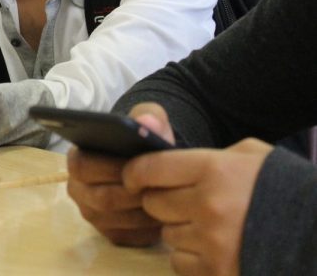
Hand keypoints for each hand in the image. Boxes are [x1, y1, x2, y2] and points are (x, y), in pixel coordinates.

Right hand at [66, 103, 175, 246]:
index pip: (82, 166)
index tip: (136, 165)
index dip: (109, 168)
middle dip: (131, 193)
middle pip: (100, 198)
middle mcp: (77, 188)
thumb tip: (146, 122)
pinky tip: (162, 216)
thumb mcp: (148, 122)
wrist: (151, 167)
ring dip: (141, 211)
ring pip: (114, 219)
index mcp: (78, 158)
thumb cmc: (143, 144)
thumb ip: (149, 116)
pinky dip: (146, 229)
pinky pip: (127, 237)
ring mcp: (92, 214)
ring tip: (164, 200)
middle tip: (156, 186)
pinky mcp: (109, 235)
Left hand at [124, 138, 270, 275]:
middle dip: (162, 202)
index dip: (136, 173)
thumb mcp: (253, 156)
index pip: (150, 168)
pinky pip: (179, 263)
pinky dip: (190, 258)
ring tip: (208, 227)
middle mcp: (207, 204)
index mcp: (214, 169)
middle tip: (182, 203)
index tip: (134, 179)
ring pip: (166, 234)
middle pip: (153, 203)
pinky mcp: (217, 271)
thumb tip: (174, 160)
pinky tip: (213, 249)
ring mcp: (212, 241)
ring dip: (179, 230)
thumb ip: (211, 156)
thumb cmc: (286, 188)